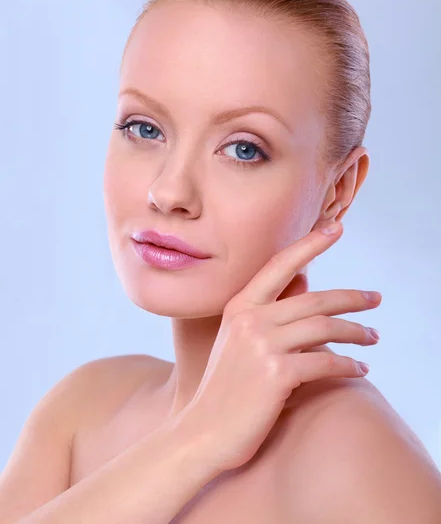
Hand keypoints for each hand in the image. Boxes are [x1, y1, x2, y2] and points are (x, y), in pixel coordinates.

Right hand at [177, 221, 381, 472]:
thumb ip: (268, 310)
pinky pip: (326, 361)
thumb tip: (305, 282)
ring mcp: (262, 346)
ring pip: (325, 328)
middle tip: (375, 299)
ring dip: (357, 333)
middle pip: (314, 299)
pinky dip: (349, 365)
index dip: (310, 244)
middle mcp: (250, 320)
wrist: (203, 432)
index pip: (280, 265)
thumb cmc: (225, 387)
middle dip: (351, 298)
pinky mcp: (277, 375)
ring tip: (373, 337)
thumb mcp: (236, 339)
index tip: (336, 227)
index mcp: (239, 306)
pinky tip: (360, 369)